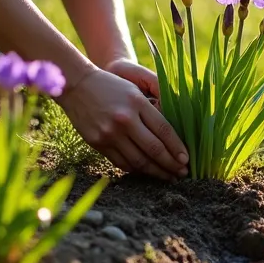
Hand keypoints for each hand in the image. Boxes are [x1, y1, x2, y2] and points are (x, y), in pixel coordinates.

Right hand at [57, 66, 188, 180]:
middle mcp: (124, 119)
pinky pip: (121, 162)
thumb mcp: (134, 90)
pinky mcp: (97, 143)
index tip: (186, 159)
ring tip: (167, 176)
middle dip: (171, 164)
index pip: (164, 130)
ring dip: (155, 172)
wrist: (77, 86)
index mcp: (137, 103)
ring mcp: (110, 133)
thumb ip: (152, 110)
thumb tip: (173, 135)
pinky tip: (146, 171)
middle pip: (154, 148)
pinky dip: (136, 169)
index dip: (177, 147)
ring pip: (138, 160)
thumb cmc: (111, 86)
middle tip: (182, 173)